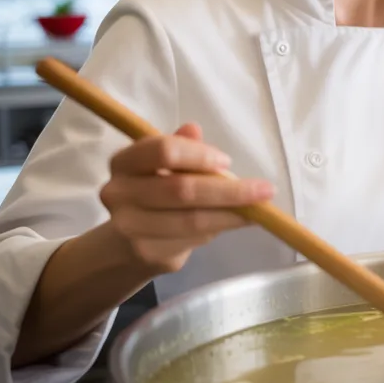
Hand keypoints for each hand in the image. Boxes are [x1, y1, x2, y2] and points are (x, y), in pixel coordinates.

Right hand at [98, 123, 274, 273]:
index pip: (162, 151)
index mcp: (124, 162)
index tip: (228, 160)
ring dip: (232, 214)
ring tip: (259, 209)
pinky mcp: (146, 252)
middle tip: (264, 190)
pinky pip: (192, 239)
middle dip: (229, 190)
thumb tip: (194, 130)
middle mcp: (119, 193)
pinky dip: (220, 229)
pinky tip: (240, 222)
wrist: (128, 244)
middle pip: (181, 189)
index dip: (199, 155)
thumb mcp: (165, 167)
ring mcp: (129, 226)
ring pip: (191, 219)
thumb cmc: (155, 195)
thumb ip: (180, 148)